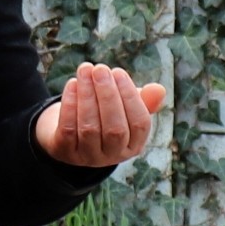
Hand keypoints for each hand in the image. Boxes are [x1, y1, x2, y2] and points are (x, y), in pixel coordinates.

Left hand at [34, 63, 166, 167]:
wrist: (66, 134)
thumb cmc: (103, 114)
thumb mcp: (123, 107)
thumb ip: (142, 99)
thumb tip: (159, 90)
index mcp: (134, 144)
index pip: (140, 123)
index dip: (130, 96)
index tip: (119, 72)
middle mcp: (113, 156)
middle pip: (115, 129)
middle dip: (108, 95)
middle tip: (100, 68)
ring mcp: (88, 157)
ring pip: (89, 128)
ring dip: (87, 95)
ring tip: (85, 70)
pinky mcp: (65, 152)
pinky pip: (68, 129)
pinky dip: (70, 104)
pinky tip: (72, 84)